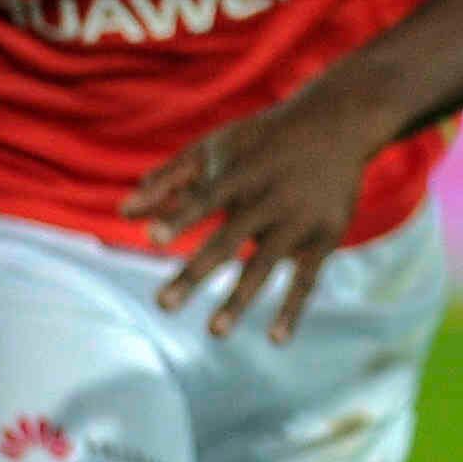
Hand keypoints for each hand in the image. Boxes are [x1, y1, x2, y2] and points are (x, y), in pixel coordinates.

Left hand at [123, 88, 385, 344]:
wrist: (339, 121)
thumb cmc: (263, 138)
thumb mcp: (217, 147)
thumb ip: (170, 179)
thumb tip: (123, 213)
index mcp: (243, 172)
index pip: (208, 197)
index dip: (182, 216)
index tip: (153, 238)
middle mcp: (271, 196)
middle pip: (229, 238)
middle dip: (197, 271)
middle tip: (163, 305)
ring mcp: (300, 218)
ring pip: (266, 264)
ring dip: (240, 297)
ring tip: (214, 332)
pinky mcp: (326, 235)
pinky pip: (308, 278)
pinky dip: (293, 308)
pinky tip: (276, 340)